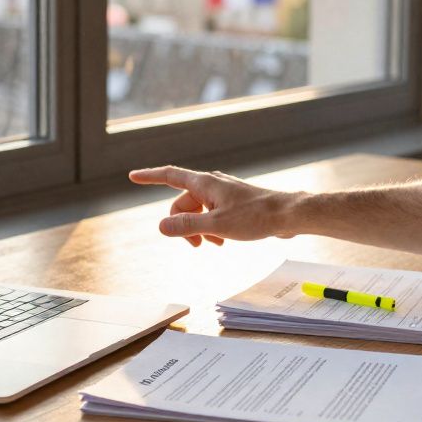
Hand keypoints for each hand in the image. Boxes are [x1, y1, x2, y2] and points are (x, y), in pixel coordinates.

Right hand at [128, 165, 299, 246]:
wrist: (288, 215)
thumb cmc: (254, 217)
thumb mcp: (215, 225)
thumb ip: (187, 225)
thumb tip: (161, 226)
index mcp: (204, 183)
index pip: (169, 176)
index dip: (150, 177)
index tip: (133, 176)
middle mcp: (212, 184)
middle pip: (183, 202)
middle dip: (182, 223)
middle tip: (194, 245)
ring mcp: (224, 193)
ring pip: (198, 210)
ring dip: (198, 228)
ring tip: (213, 244)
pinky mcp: (234, 203)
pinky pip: (212, 214)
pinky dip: (211, 228)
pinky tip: (222, 241)